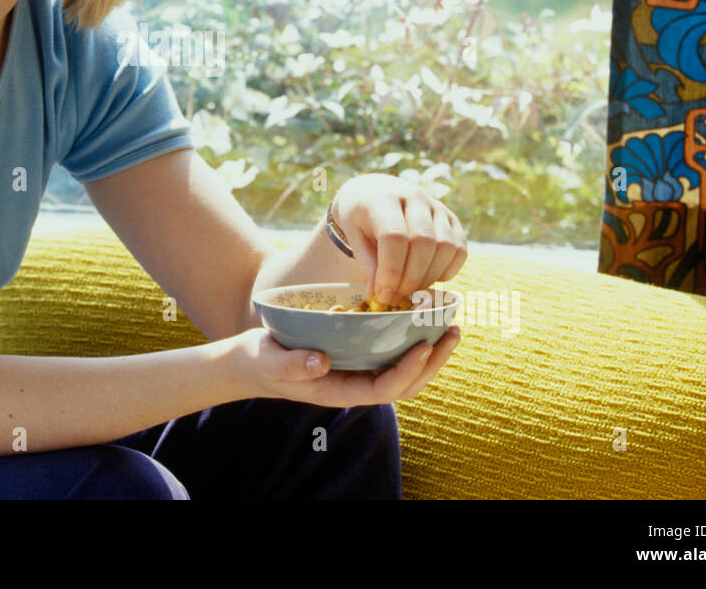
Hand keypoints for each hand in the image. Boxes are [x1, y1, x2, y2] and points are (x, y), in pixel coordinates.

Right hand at [229, 326, 461, 406]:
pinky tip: (420, 314)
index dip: (407, 371)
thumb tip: (321, 361)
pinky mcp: (357, 353)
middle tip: (452, 332)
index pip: (385, 389)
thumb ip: (293, 365)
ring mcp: (358, 369)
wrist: (253, 360)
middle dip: (432, 361)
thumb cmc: (261, 362)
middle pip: (406, 382)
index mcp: (341, 391)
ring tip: (449, 325)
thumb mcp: (270, 362)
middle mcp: (356, 383)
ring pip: (403, 366)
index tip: (423, 346)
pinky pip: (390, 349)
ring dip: (430, 350)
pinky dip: (409, 336)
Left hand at [331, 173, 467, 305]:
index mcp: (384, 199)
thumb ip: (368, 264)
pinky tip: (428, 278)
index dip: (392, 270)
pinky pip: (459, 248)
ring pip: (445, 246)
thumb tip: (381, 294)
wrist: (375, 191)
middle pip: (423, 242)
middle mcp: (414, 197)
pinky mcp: (451, 218)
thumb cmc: (360, 216)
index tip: (384, 294)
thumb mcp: (354, 236)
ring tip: (410, 290)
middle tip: (396, 297)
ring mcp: (437, 207)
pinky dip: (447, 270)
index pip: (395, 236)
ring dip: (429, 276)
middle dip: (411, 278)